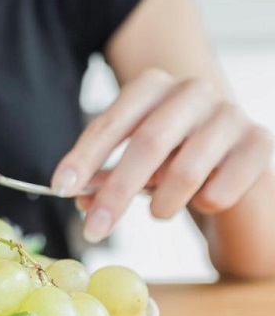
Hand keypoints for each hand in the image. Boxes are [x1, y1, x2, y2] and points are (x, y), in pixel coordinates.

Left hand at [51, 69, 272, 242]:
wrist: (232, 156)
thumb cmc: (171, 155)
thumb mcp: (133, 161)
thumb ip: (106, 176)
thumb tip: (80, 198)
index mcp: (151, 86)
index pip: (110, 123)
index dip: (84, 158)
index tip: (61, 189)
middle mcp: (191, 90)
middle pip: (147, 144)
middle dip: (116, 192)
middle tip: (95, 229)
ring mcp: (229, 113)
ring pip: (186, 168)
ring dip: (163, 203)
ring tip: (157, 213)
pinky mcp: (259, 142)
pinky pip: (221, 189)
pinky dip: (203, 204)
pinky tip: (202, 199)